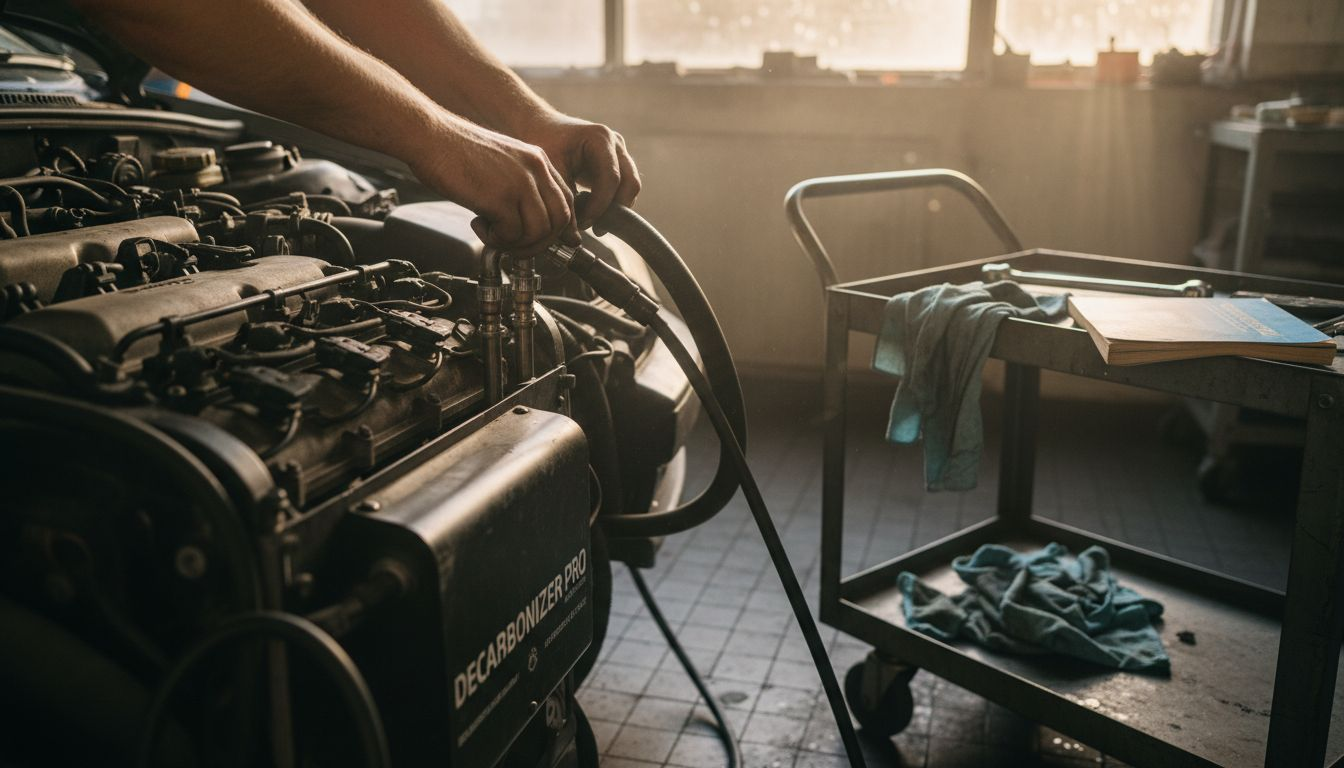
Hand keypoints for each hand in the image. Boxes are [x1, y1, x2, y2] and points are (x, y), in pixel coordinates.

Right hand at [408, 113, 580, 253]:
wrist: (429, 135)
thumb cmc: (456, 151)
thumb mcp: (501, 164)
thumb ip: (519, 187)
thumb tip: (528, 224)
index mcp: (538, 160)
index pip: (566, 201)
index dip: (554, 227)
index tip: (536, 238)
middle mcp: (536, 169)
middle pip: (560, 220)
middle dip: (539, 243)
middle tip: (514, 245)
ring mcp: (520, 183)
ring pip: (539, 232)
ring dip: (517, 244)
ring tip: (493, 235)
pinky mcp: (501, 197)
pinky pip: (512, 235)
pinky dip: (496, 240)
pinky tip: (478, 225)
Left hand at [520, 114, 640, 229]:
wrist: (540, 126)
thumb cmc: (543, 143)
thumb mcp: (551, 173)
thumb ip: (565, 203)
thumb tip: (573, 239)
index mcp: (600, 139)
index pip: (611, 178)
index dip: (600, 205)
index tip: (585, 223)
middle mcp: (616, 143)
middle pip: (629, 184)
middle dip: (614, 210)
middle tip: (594, 228)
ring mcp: (620, 152)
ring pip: (630, 188)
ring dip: (615, 208)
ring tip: (590, 222)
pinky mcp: (618, 163)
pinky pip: (624, 188)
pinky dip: (611, 203)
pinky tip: (590, 212)